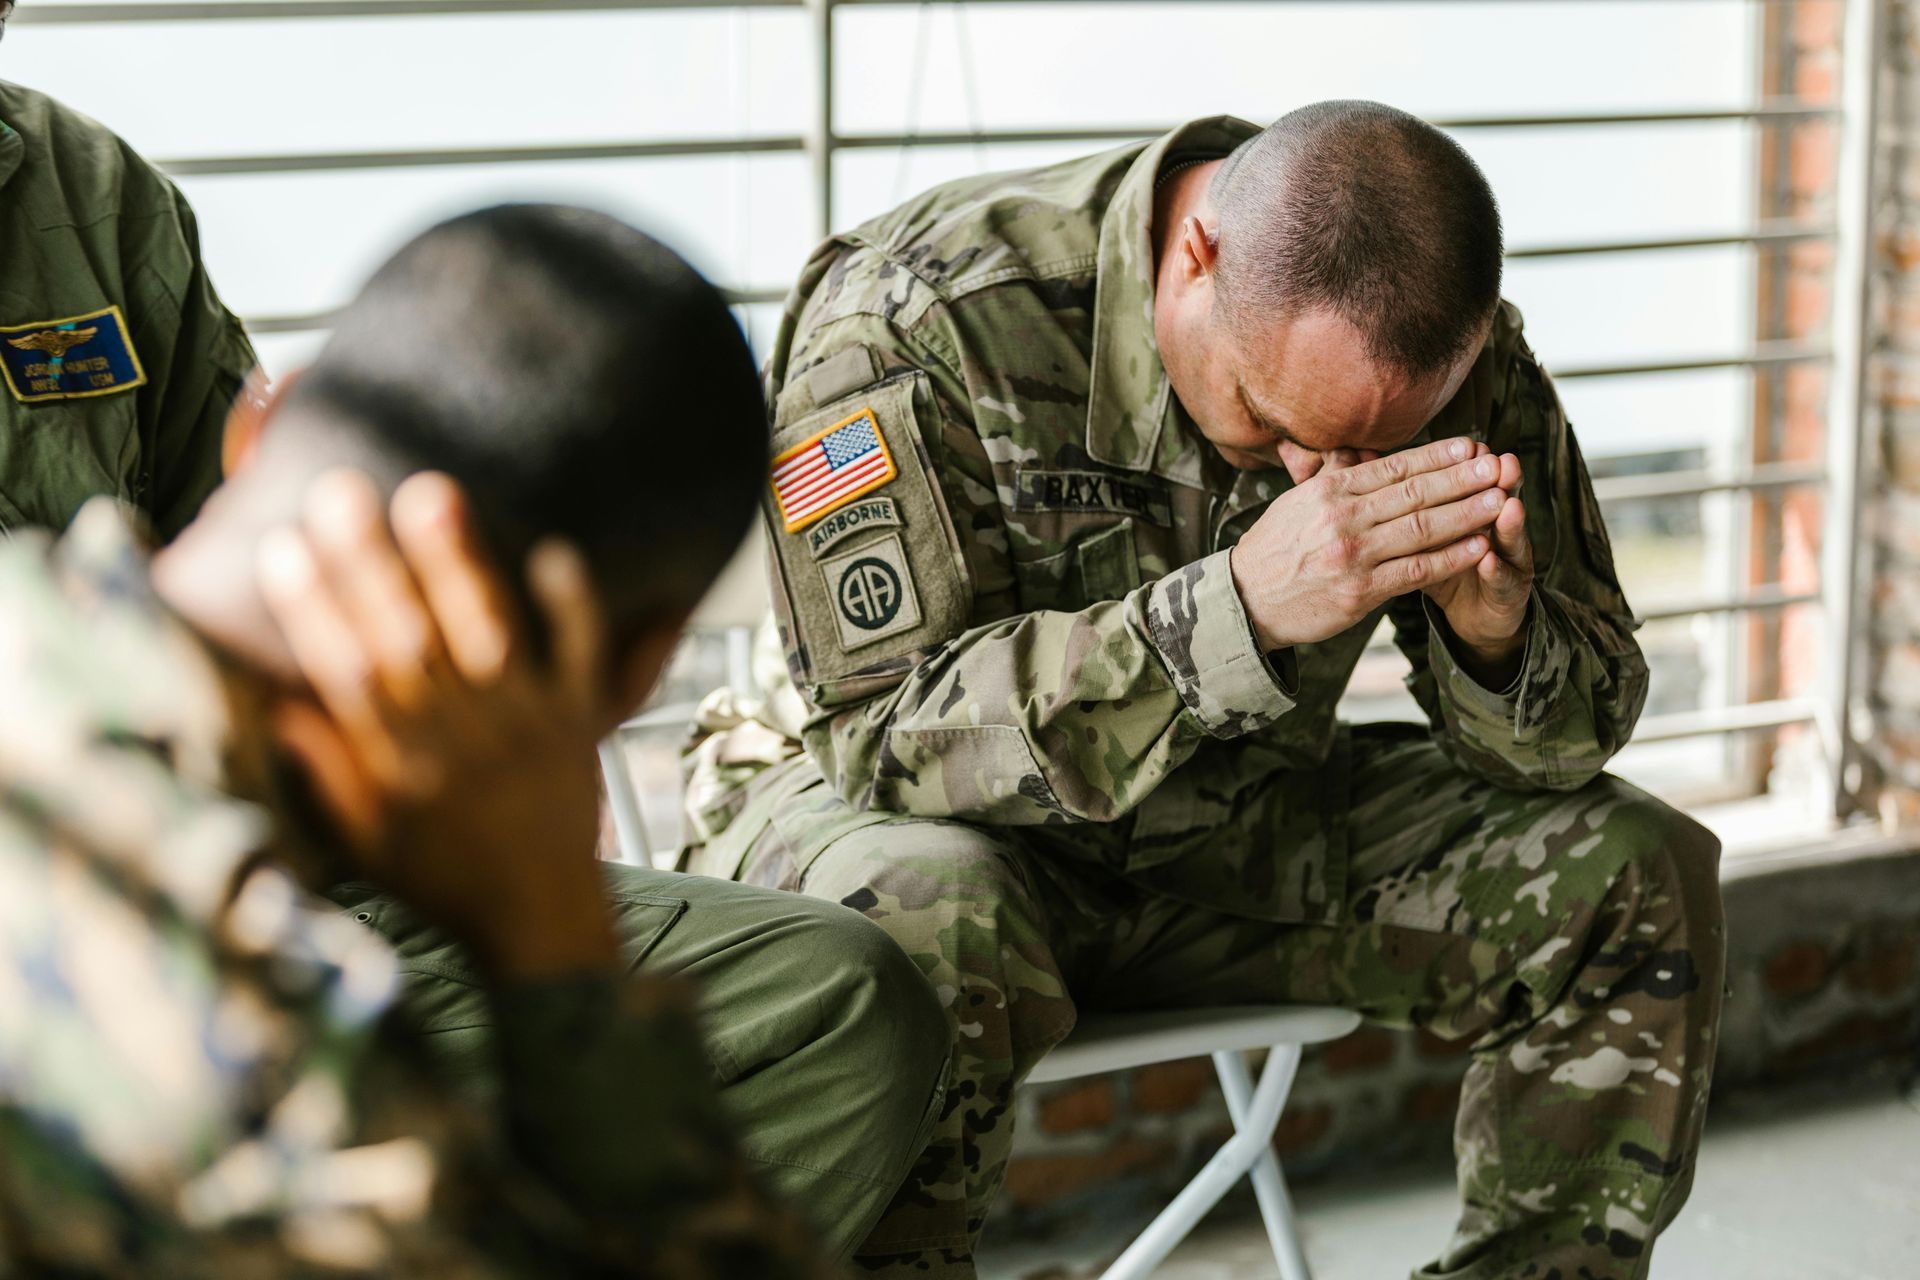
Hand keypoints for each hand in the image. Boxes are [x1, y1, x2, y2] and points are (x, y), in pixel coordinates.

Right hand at [257, 469, 617, 981]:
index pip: (343, 674)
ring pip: (486, 636)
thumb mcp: (367, 843)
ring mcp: (524, 728)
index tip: (282, 548)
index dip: (311, 610)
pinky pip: (581, 660)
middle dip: (371, 564)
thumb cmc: (446, 879)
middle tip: (341, 491)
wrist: (542, 922)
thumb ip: (327, 772)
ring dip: (459, 566)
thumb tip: (276, 704)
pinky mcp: (579, 725)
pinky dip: (571, 610)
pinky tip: (557, 552)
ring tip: (432, 496)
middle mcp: (458, 740)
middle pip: (406, 639)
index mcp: (397, 768)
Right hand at [1230, 437, 1509, 650]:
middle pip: (1415, 493)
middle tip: (1498, 464)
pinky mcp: (1360, 591)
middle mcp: (1342, 518)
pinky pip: (1416, 570)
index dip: (1436, 455)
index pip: (1393, 467)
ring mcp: (1353, 555)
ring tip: (1500, 499)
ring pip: (1422, 528)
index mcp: (1329, 491)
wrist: (1245, 601)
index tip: (1470, 444)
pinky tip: (1479, 546)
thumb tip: (1359, 451)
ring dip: (1466, 513)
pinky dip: (1451, 558)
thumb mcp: (1296, 502)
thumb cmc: (1274, 550)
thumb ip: (1334, 479)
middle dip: (1461, 478)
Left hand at [1422, 445, 1533, 686]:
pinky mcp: (1513, 590)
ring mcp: (1511, 560)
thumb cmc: (1436, 567)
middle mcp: (1498, 529)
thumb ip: (1405, 503)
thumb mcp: (1419, 536)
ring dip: (1507, 522)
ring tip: (1508, 504)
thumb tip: (1365, 463)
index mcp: (1475, 510)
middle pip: (1496, 501)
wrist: (1478, 614)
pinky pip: (1504, 579)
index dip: (1466, 470)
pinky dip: (1496, 570)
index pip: (1468, 486)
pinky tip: (1489, 559)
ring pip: (1508, 537)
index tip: (1466, 446)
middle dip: (1492, 484)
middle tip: (1498, 462)